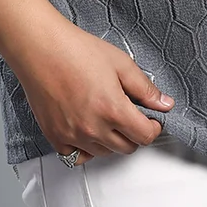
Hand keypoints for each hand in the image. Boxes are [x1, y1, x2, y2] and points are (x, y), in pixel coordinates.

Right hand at [6, 18, 174, 165]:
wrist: (42, 49)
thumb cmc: (78, 51)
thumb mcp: (121, 63)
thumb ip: (145, 88)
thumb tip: (164, 104)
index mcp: (114, 110)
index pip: (145, 136)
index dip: (153, 127)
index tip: (150, 118)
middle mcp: (94, 129)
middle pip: (127, 148)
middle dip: (134, 133)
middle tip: (129, 114)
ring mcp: (73, 136)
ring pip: (104, 153)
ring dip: (111, 140)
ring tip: (106, 115)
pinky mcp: (55, 137)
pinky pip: (77, 156)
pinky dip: (86, 147)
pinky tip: (87, 127)